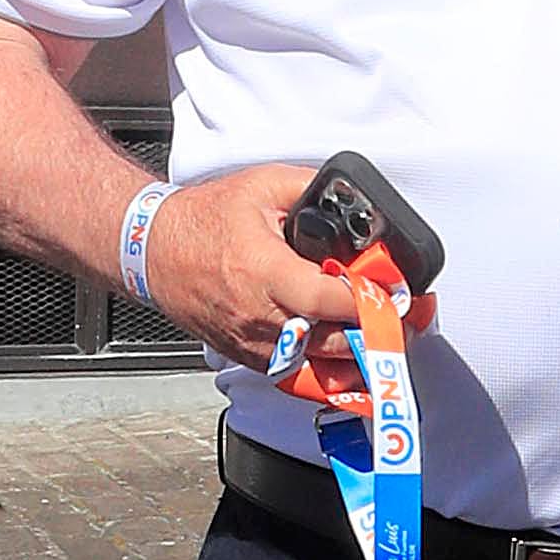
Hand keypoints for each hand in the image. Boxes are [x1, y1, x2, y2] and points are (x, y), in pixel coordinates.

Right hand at [137, 160, 395, 366]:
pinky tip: (349, 354)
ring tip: (385, 340)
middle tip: (407, 321)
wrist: (152, 251)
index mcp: (264, 271)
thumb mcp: (261, 186)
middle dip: (377, 334)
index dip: (371, 302)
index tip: (399, 296)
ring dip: (357, 357)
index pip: (330, 300)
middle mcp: (259, 315)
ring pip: (319, 368)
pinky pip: (298, 373)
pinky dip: (327, 368)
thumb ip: (311, 189)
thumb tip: (353, 198)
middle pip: (334, 343)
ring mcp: (253, 343)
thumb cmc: (201, 220)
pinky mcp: (249, 357)